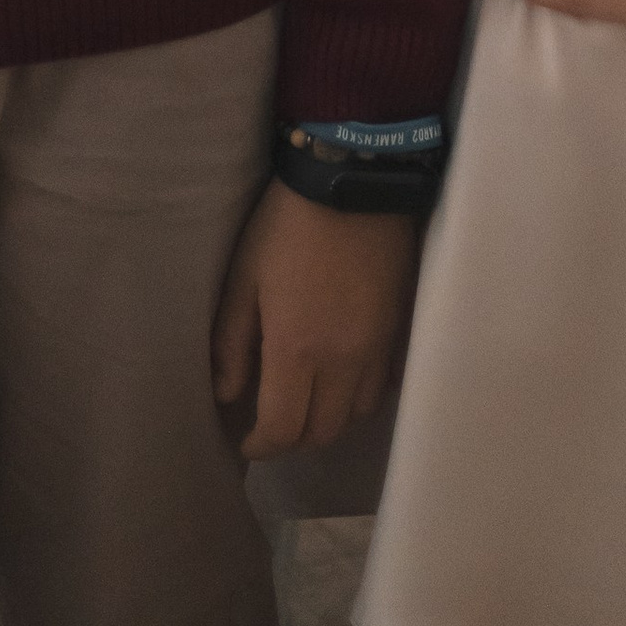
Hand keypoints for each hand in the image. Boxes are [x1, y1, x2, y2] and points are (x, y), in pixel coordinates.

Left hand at [210, 179, 413, 461]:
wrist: (353, 179)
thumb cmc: (286, 226)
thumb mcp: (244, 277)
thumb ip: (232, 343)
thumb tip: (227, 394)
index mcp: (297, 350)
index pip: (283, 430)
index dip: (261, 446)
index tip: (246, 439)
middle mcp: (342, 361)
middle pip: (323, 432)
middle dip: (293, 438)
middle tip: (273, 420)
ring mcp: (377, 347)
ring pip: (357, 414)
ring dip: (329, 417)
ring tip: (308, 398)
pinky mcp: (398, 328)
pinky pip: (383, 384)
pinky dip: (361, 393)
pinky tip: (344, 374)